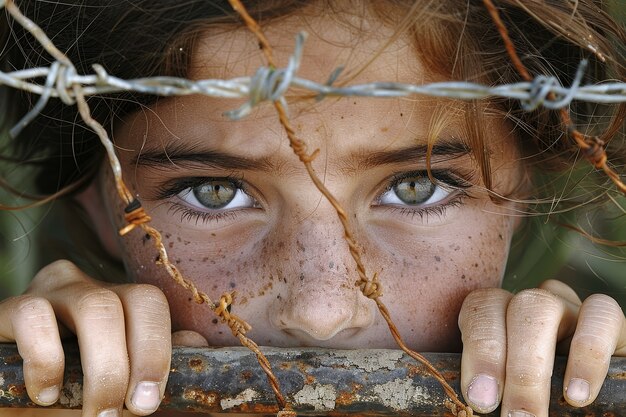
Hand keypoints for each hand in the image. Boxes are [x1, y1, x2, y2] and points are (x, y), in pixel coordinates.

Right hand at [0, 260, 174, 416]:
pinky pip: (34, 316)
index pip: (151, 303)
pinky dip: (46, 360)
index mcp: (116, 303)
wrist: (14, 404)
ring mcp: (49, 292)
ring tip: (98, 414)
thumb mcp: (116, 383)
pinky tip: (46, 394)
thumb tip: (196, 344)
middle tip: (130, 411)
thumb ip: (152, 364)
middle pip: (133, 299)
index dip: (157, 350)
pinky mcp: (9, 309)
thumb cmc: (68, 394)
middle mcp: (87, 289)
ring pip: (95, 306)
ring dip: (104, 367)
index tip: (148, 400)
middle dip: (141, 360)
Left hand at [458, 280, 625, 416]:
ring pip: (543, 304)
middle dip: (497, 357)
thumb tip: (470, 400)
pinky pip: (602, 313)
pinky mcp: (609, 321)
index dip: (477, 346)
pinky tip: (577, 395)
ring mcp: (570, 307)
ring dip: (531, 362)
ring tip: (531, 414)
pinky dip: (589, 354)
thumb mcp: (506, 390)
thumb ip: (490, 387)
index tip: (476, 397)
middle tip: (498, 409)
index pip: (481, 305)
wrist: (575, 400)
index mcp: (502, 314)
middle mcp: (533, 305)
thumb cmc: (533, 401)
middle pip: (510, 306)